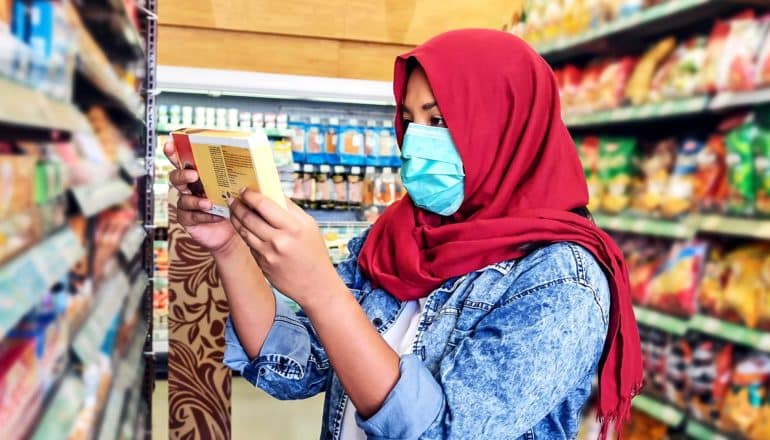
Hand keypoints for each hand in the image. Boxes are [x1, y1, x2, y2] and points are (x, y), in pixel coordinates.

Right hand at [164, 140, 237, 255]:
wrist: (234, 231)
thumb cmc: (235, 204)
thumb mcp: (238, 187)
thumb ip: (238, 174)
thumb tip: (254, 157)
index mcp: (198, 174)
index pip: (182, 160)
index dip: (173, 152)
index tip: (170, 144)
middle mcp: (189, 187)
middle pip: (176, 177)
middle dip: (182, 174)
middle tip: (194, 174)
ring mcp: (186, 203)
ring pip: (182, 198)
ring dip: (194, 200)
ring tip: (208, 203)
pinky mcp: (187, 219)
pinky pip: (190, 216)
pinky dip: (203, 216)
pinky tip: (217, 216)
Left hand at [228, 189, 340, 309]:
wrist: (316, 285)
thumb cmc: (314, 252)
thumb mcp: (309, 227)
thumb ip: (291, 210)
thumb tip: (272, 192)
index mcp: (294, 227)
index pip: (265, 205)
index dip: (251, 195)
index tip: (245, 190)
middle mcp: (280, 240)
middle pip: (249, 217)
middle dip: (238, 205)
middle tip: (234, 199)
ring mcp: (269, 254)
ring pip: (244, 231)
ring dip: (236, 219)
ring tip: (234, 211)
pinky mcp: (262, 264)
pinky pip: (249, 244)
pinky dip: (245, 234)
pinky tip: (244, 227)